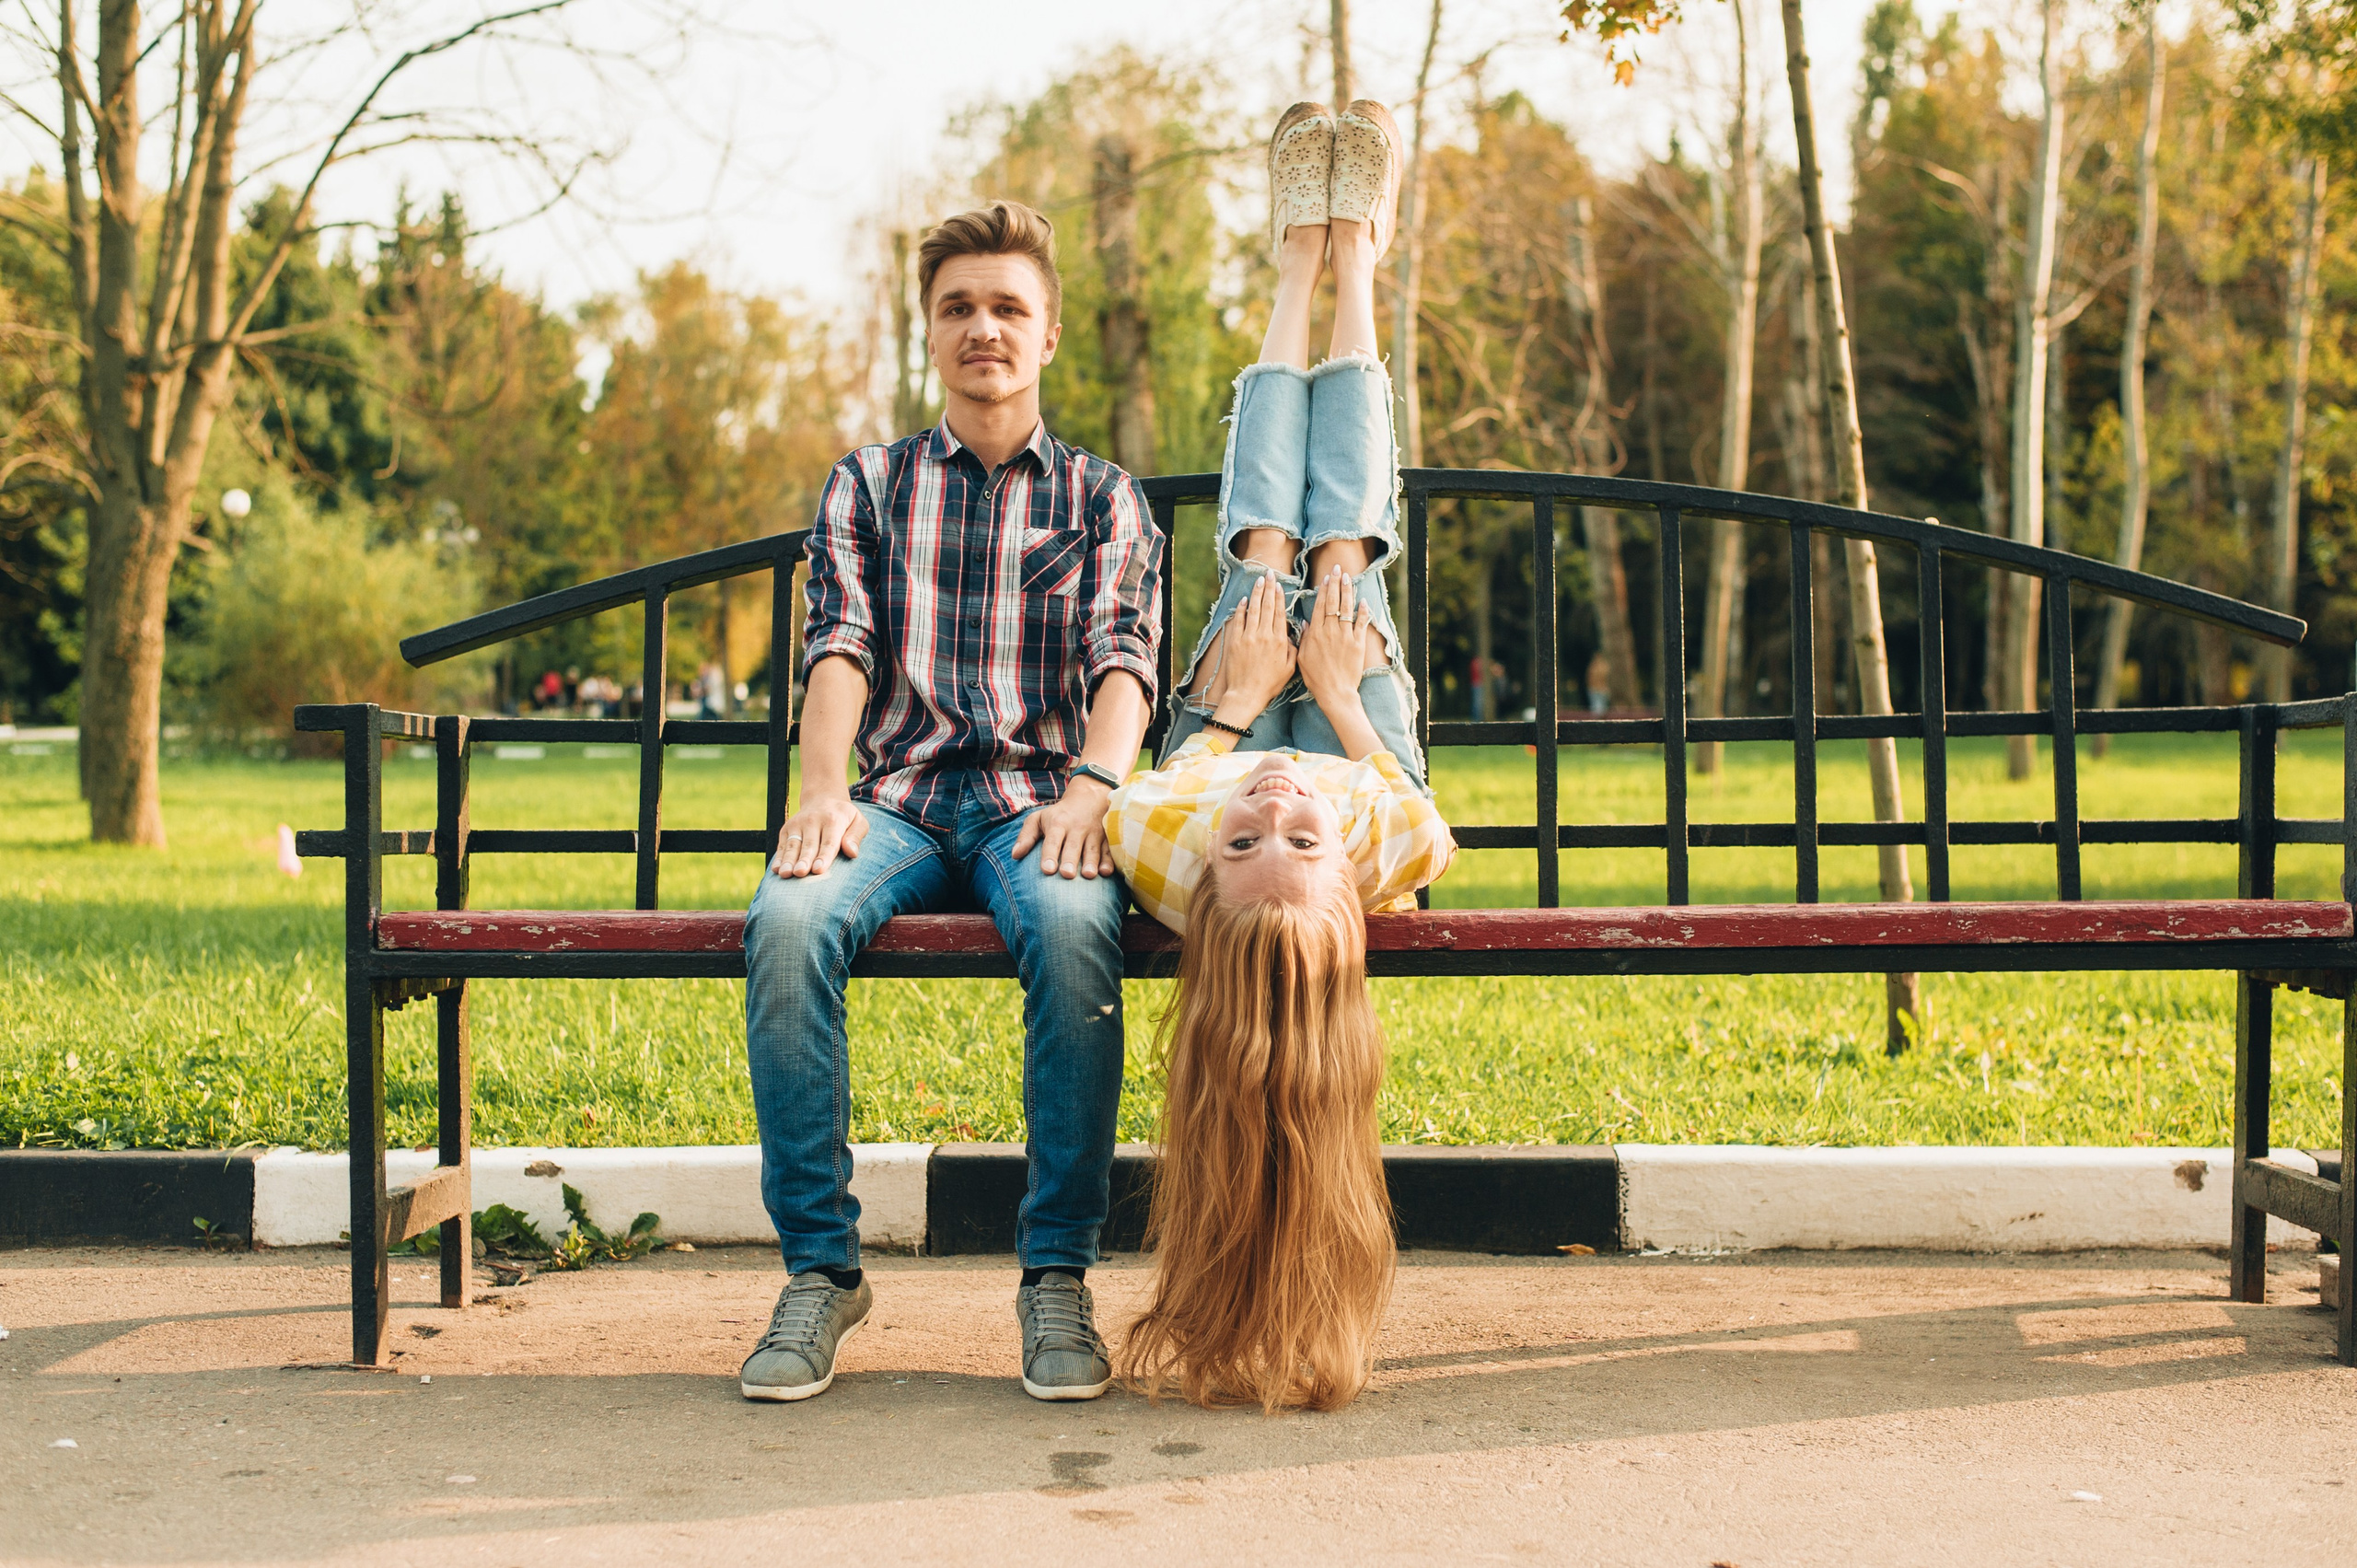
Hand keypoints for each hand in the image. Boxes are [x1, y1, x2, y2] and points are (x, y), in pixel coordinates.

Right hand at [771, 793, 866, 876]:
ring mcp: (797, 824)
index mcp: (833, 820)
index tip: (818, 870)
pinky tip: (776, 869)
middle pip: (809, 844)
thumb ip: (856, 836)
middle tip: (800, 873)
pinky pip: (782, 845)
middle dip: (804, 859)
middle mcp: (813, 820)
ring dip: (788, 860)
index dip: (824, 856)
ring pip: (792, 845)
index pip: (829, 842)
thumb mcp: (858, 821)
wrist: (823, 799)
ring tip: (785, 874)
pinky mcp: (786, 829)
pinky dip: (779, 857)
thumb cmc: (844, 818)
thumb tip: (852, 852)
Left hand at [1012, 777, 1114, 877]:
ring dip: (1091, 862)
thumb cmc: (1059, 814)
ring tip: (1088, 875)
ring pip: (1092, 848)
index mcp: (1058, 823)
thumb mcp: (1039, 818)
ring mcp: (1094, 832)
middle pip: (1073, 846)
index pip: (1053, 840)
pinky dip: (1109, 860)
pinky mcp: (1108, 837)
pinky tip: (1106, 872)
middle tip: (1066, 874)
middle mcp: (1076, 828)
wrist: (1090, 796)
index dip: (1049, 854)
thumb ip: (1027, 836)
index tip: (1047, 870)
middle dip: (1070, 859)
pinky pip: (1109, 849)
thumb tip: (1015, 855)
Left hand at [1219, 573, 1297, 714]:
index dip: (1279, 597)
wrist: (1247, 694)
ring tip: (1259, 581)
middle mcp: (1264, 635)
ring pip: (1254, 609)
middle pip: (1267, 606)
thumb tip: (1294, 634)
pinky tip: (1244, 600)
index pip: (1280, 613)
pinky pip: (1239, 620)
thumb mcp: (1289, 668)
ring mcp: (1248, 637)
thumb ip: (1293, 649)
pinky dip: (1242, 609)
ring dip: (1257, 593)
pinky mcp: (1235, 641)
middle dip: (1268, 588)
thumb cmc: (1269, 684)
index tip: (1279, 585)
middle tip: (1269, 574)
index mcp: (1279, 641)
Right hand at [1299, 563, 1375, 708]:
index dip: (1324, 590)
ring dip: (1348, 591)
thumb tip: (1305, 623)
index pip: (1320, 606)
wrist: (1335, 692)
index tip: (1326, 577)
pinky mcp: (1358, 644)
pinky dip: (1363, 612)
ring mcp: (1345, 636)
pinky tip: (1364, 601)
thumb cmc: (1316, 678)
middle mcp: (1330, 631)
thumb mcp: (1302, 658)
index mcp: (1315, 634)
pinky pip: (1361, 624)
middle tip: (1338, 568)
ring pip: (1347, 609)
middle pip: (1333, 602)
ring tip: (1349, 577)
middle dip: (1336, 583)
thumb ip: (1304, 639)